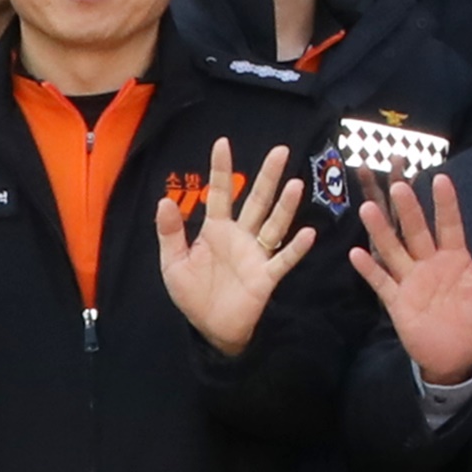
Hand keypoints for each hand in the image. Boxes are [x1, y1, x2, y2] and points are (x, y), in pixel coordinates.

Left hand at [157, 138, 321, 357]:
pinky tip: (308, 233)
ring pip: (273, 224)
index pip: (221, 193)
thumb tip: (164, 200)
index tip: (223, 143)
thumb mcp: (172, 262)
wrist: (210, 328)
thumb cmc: (193, 294)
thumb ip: (170, 233)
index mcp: (216, 230)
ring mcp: (256, 255)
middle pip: (257, 201)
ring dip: (285, 206)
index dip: (221, 169)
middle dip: (267, 177)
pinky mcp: (266, 277)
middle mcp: (240, 236)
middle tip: (280, 150)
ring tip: (295, 184)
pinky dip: (295, 248)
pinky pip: (283, 260)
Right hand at [350, 172, 471, 383]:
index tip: (440, 179)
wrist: (461, 357)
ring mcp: (412, 281)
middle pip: (417, 232)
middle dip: (409, 210)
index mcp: (456, 258)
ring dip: (382, 231)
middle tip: (399, 186)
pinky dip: (369, 269)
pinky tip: (357, 253)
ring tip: (368, 209)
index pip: (450, 225)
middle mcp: (430, 263)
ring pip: (394, 250)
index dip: (446, 203)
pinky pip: (382, 282)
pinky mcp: (398, 301)